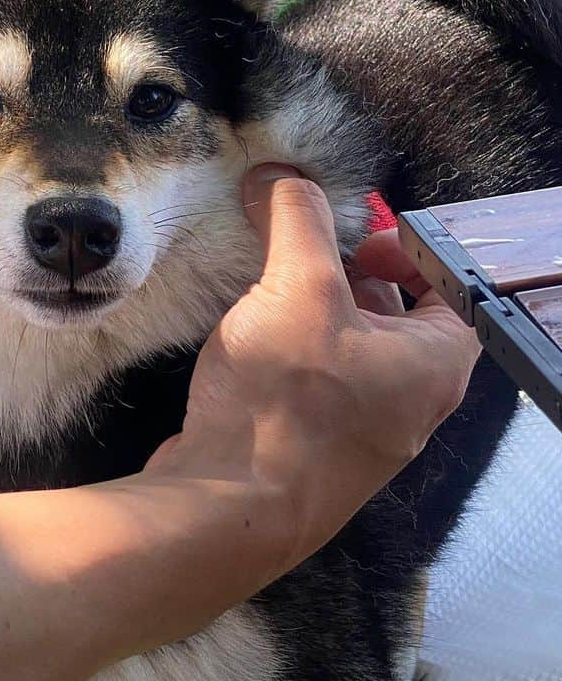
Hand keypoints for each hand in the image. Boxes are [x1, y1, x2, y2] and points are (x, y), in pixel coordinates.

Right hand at [146, 164, 480, 568]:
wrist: (228, 506)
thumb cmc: (286, 399)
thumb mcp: (298, 287)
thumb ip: (296, 220)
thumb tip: (279, 174)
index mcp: (435, 363)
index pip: (451, 286)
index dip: (408, 249)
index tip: (354, 236)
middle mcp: (410, 400)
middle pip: (397, 314)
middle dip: (348, 272)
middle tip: (303, 252)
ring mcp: (362, 430)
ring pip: (349, 346)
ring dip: (313, 309)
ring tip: (265, 284)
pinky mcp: (311, 445)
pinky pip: (315, 380)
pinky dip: (290, 347)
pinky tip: (246, 336)